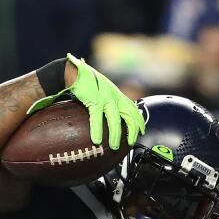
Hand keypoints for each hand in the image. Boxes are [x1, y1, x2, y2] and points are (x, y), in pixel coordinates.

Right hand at [27, 54, 144, 149]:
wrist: (76, 72)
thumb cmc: (89, 83)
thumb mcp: (105, 90)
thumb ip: (111, 101)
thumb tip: (114, 116)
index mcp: (118, 95)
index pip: (134, 109)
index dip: (140, 122)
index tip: (142, 132)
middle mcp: (115, 96)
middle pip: (129, 116)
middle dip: (132, 131)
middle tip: (130, 143)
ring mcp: (105, 98)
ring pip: (115, 120)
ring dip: (115, 135)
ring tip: (114, 146)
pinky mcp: (94, 100)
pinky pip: (97, 118)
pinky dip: (97, 130)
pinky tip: (97, 140)